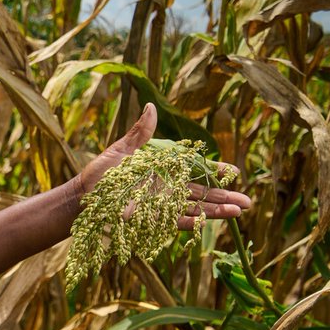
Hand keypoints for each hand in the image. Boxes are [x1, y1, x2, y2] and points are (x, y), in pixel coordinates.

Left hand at [74, 103, 251, 228]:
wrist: (83, 199)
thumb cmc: (100, 174)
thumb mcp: (121, 150)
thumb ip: (140, 132)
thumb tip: (151, 106)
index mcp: (163, 170)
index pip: (195, 171)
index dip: (215, 172)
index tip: (234, 172)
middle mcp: (166, 189)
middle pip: (201, 193)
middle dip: (224, 197)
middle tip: (247, 202)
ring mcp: (160, 206)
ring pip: (194, 208)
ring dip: (216, 211)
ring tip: (239, 212)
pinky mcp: (151, 221)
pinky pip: (175, 222)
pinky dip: (192, 222)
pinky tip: (209, 223)